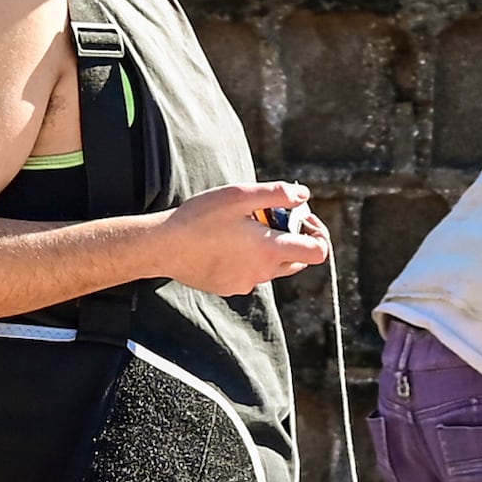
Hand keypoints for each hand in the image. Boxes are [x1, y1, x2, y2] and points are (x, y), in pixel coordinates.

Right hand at [161, 181, 328, 296]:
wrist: (163, 247)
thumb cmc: (200, 218)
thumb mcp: (240, 195)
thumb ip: (278, 194)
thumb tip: (304, 196)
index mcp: (271, 250)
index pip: (318, 252)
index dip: (317, 233)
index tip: (300, 217)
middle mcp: (263, 273)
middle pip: (299, 260)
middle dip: (293, 238)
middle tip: (271, 216)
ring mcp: (246, 283)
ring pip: (274, 267)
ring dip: (270, 248)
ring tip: (245, 226)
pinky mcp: (229, 287)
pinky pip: (251, 274)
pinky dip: (249, 259)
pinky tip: (226, 241)